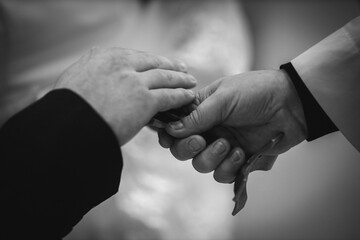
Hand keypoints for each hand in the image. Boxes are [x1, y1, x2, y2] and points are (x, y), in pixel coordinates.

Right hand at [54, 47, 195, 144]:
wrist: (68, 126)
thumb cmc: (66, 111)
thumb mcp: (71, 82)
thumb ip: (87, 76)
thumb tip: (90, 81)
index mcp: (102, 57)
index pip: (133, 56)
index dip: (150, 61)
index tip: (158, 63)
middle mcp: (120, 64)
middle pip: (152, 62)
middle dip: (169, 65)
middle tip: (182, 68)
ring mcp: (134, 81)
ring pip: (165, 77)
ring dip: (180, 79)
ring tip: (191, 81)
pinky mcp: (145, 100)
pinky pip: (169, 96)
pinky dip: (181, 96)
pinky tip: (189, 97)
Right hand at [159, 70, 306, 181]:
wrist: (292, 104)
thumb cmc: (256, 91)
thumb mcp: (224, 97)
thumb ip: (197, 115)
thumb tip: (170, 129)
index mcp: (200, 111)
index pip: (174, 126)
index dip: (168, 135)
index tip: (169, 139)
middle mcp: (208, 130)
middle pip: (182, 150)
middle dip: (187, 149)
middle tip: (200, 141)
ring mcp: (222, 146)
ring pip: (201, 165)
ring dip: (212, 158)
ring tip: (229, 145)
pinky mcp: (238, 161)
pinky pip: (223, 174)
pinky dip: (229, 167)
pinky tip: (241, 153)